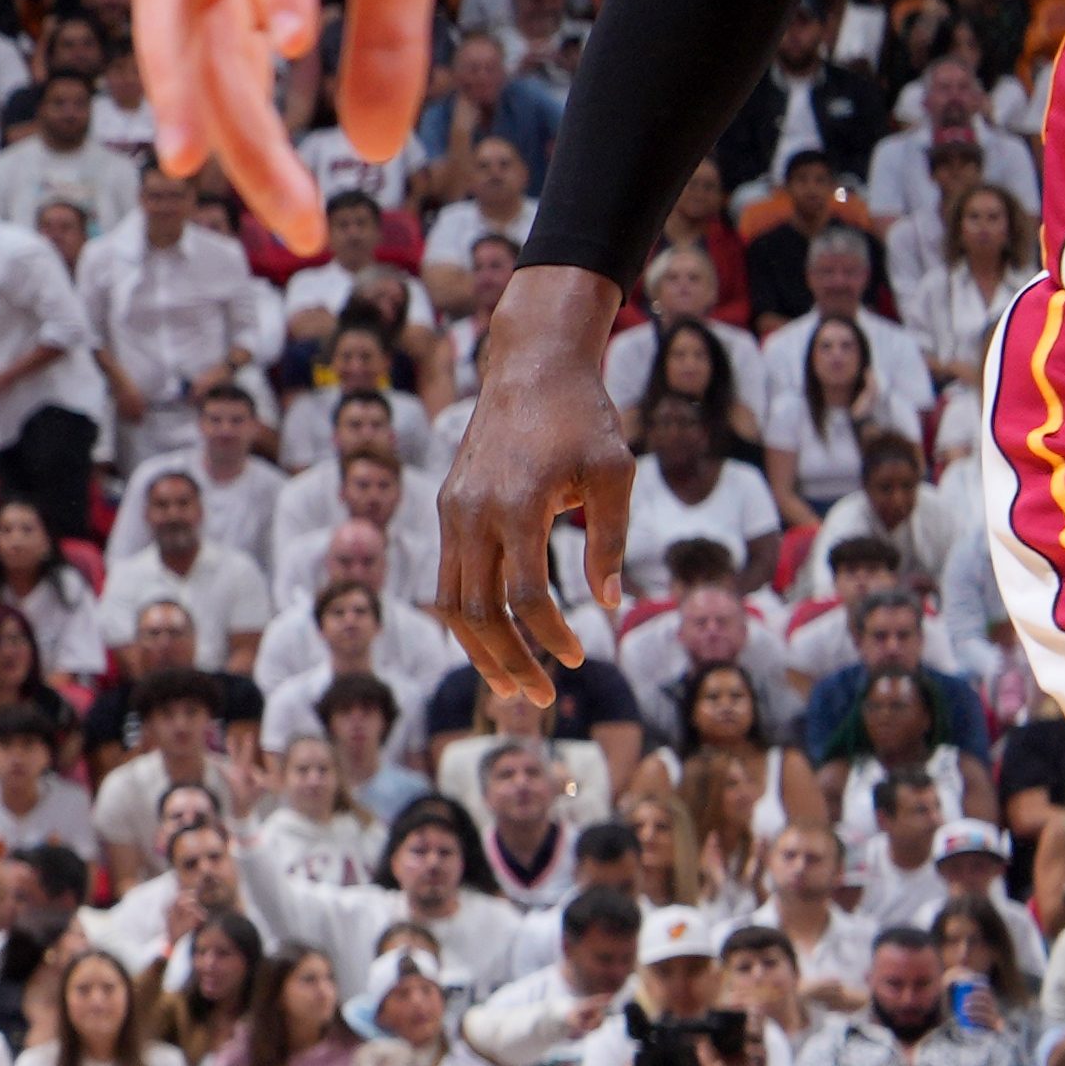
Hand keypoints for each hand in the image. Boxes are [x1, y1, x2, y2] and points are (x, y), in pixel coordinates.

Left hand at [137, 0, 501, 246]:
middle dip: (217, 129)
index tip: (299, 222)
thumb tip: (379, 149)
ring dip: (201, 69)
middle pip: (185, 34)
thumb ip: (385, 40)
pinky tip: (287, 36)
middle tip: (275, 216)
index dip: (248, 143)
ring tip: (220, 153)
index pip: (219, 60)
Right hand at [436, 263, 639, 711]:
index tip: (582, 657)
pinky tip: (493, 639)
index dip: (552, 634)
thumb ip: (612, 542)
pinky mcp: (449, 509)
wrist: (530, 367)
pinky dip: (466, 617)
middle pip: (476, 610)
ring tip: (509, 684)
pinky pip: (448, 577)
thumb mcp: (616, 474)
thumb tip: (610, 606)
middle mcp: (471, 513)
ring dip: (478, 649)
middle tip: (540, 698)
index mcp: (515, 505)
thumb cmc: (584, 419)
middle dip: (508, 660)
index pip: (525, 594)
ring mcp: (452, 512)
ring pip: (450, 600)